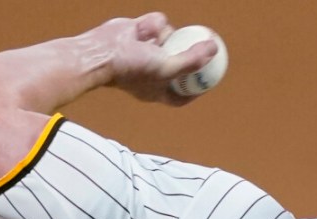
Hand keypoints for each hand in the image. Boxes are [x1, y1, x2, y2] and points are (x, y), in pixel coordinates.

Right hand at [79, 13, 220, 105]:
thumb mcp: (167, 68)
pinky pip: (156, 24)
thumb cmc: (131, 68)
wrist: (102, 52)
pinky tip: (140, 31)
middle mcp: (152, 72)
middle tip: (204, 46)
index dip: (195, 90)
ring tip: (153, 40)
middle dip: (187, 54)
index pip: (181, 96)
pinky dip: (152, 25)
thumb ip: (192, 61)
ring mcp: (145, 51)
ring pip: (170, 38)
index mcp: (157, 90)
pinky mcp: (139, 32)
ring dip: (165, 36)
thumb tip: (214, 49)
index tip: (208, 81)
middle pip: (178, 63)